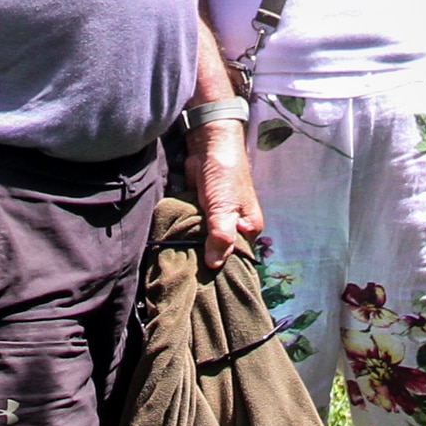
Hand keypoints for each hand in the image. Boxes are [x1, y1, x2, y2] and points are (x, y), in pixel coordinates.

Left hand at [194, 122, 263, 267]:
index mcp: (249, 228)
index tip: (204, 278)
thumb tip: (214, 265)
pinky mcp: (202, 211)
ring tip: (180, 260)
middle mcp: (235, 226)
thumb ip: (221, 237)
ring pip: (205, 240)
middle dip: (205, 256)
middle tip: (188, 271)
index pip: (237, 257)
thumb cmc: (225, 177)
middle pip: (219, 250)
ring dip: (193, 245)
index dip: (222, 267)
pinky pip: (195, 229)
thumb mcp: (224, 210)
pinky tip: (176, 243)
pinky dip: (186, 233)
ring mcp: (218, 219)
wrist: (209, 146)